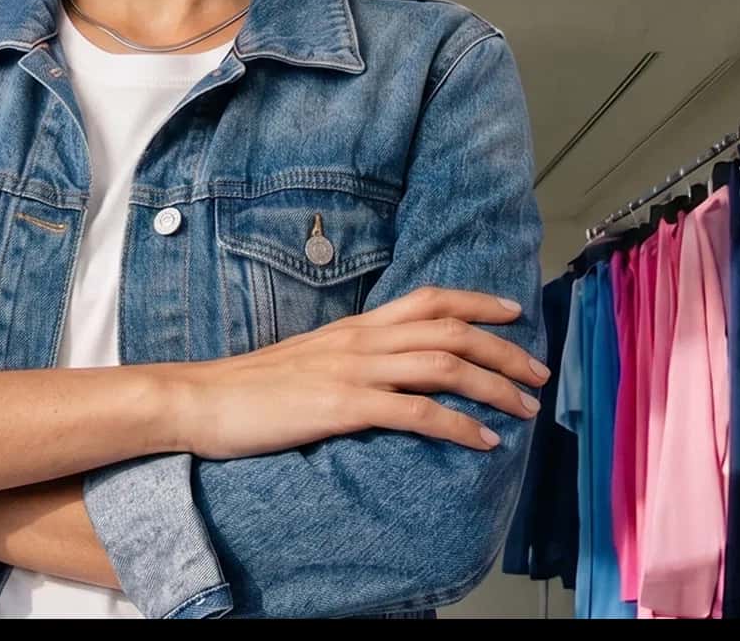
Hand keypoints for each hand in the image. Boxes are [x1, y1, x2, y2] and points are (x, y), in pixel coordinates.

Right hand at [155, 286, 546, 460]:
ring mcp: (353, 371)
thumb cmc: (249, 389)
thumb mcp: (307, 360)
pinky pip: (417, 412)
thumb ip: (349, 360)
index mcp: (354, 327)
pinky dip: (458, 425)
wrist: (201, 400)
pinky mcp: (344, 406)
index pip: (428, 299)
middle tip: (539, 373)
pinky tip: (482, 441)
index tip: (515, 313)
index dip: (478, 302)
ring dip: (493, 386)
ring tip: (524, 408)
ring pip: (444, 365)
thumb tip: (385, 372)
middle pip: (450, 329)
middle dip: (505, 350)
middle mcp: (360, 340)